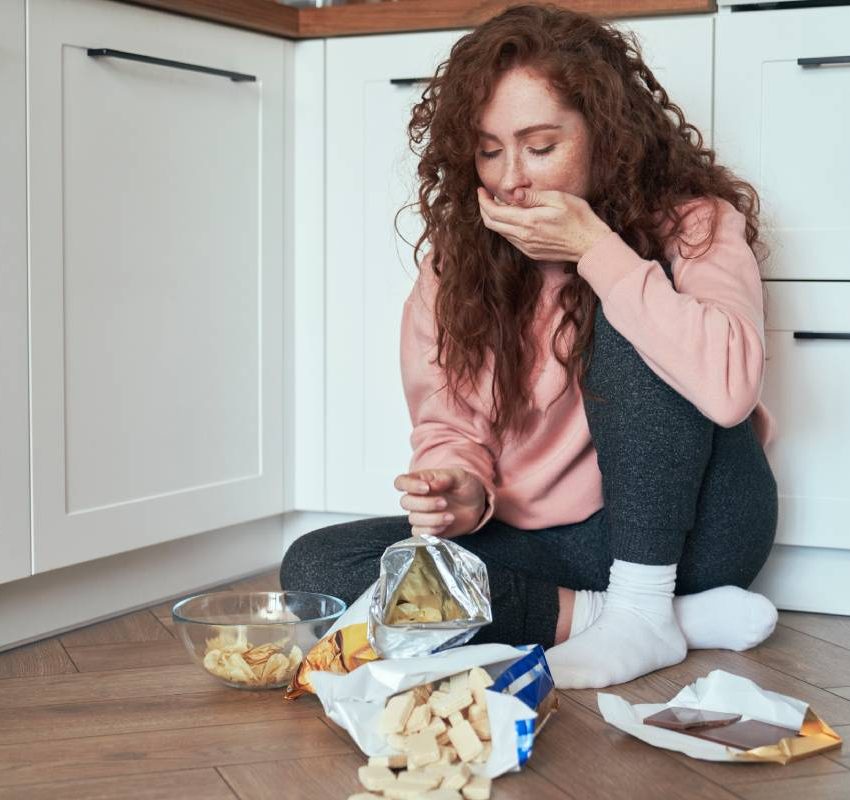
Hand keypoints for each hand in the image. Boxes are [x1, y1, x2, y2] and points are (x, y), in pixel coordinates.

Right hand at [394, 467, 485, 537]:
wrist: (475, 504)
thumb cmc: (464, 487)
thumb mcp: (460, 476)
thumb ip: (445, 477)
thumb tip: (431, 483)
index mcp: (421, 481)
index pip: (401, 482)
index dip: (409, 486)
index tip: (426, 488)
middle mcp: (417, 498)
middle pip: (405, 502)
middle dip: (425, 504)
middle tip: (444, 503)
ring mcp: (421, 514)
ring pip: (413, 519)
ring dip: (432, 519)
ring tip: (450, 516)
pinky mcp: (427, 529)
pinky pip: (419, 533)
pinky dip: (431, 531)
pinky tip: (444, 526)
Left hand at [477, 186, 611, 262]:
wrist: (590, 245)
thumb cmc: (579, 218)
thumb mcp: (558, 199)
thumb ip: (533, 196)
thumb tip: (514, 193)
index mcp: (528, 222)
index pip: (494, 212)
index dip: (483, 200)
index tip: (481, 190)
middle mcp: (524, 237)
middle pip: (492, 224)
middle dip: (484, 208)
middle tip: (484, 196)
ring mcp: (526, 247)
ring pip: (500, 232)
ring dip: (495, 218)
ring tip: (499, 203)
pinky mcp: (531, 252)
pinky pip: (511, 239)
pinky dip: (506, 226)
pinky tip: (513, 216)